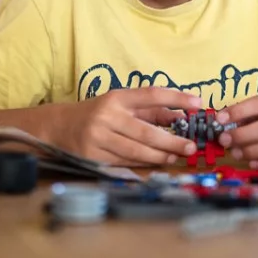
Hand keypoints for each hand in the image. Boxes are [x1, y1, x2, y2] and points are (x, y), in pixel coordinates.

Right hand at [57, 87, 201, 165]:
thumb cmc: (98, 113)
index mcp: (117, 97)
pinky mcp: (93, 156)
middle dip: (173, 140)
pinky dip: (144, 162)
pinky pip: (125, 162)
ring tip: (177, 155)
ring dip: (161, 155)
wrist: (59, 127)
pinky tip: (157, 162)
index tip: (198, 103)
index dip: (176, 98)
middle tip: (192, 146)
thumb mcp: (120, 104)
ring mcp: (99, 137)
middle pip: (147, 131)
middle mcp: (107, 115)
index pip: (151, 94)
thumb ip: (149, 110)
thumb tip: (182, 116)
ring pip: (137, 150)